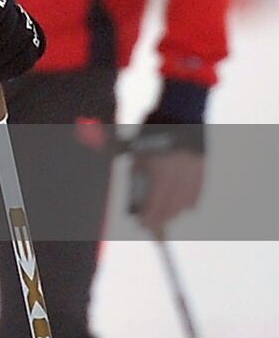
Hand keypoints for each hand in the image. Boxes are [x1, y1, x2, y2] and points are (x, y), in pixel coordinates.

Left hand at [128, 107, 204, 234]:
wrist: (179, 111)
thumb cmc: (151, 129)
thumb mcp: (137, 150)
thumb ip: (136, 172)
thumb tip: (135, 194)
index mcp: (159, 169)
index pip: (154, 202)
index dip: (148, 216)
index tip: (141, 225)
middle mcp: (178, 174)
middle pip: (170, 205)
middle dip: (160, 218)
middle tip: (151, 226)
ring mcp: (193, 172)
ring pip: (185, 201)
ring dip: (175, 212)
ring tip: (165, 218)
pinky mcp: (203, 168)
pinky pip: (197, 191)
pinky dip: (190, 202)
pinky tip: (184, 208)